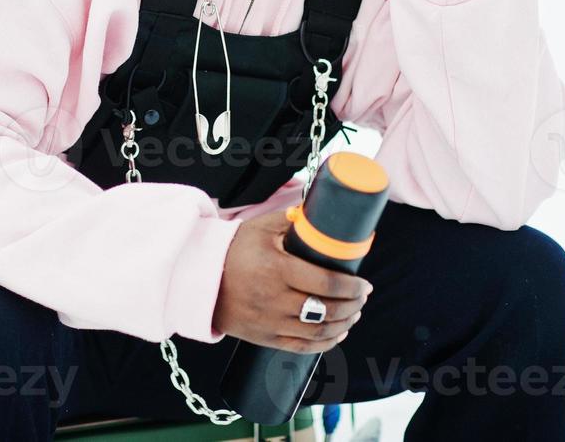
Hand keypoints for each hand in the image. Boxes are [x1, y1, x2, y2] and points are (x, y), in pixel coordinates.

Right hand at [213, 208, 371, 353]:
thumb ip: (293, 221)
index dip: (353, 287)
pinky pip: (302, 347)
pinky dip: (325, 343)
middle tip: (362, 296)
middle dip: (353, 305)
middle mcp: (275, 299)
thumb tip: (321, 217)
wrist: (200, 278)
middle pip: (328, 310)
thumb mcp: (261, 227)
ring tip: (354, 313)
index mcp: (277, 269)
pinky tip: (337, 333)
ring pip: (319, 332)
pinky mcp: (265, 338)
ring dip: (344, 324)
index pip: (327, 284)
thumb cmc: (232, 249)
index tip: (364, 284)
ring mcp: (270, 322)